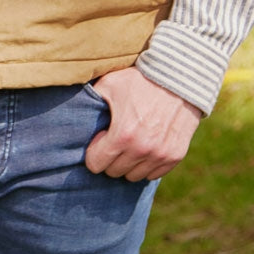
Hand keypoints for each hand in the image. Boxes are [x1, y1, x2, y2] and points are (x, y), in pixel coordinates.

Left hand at [84, 67, 201, 181]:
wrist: (178, 77)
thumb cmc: (139, 79)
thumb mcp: (110, 84)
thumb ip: (92, 100)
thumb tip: (76, 114)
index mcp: (122, 135)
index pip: (96, 165)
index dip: (94, 152)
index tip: (99, 140)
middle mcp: (141, 150)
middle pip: (114, 172)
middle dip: (110, 158)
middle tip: (114, 140)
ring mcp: (160, 155)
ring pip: (134, 176)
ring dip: (129, 163)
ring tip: (130, 143)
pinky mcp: (175, 156)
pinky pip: (153, 174)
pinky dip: (147, 164)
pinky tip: (146, 145)